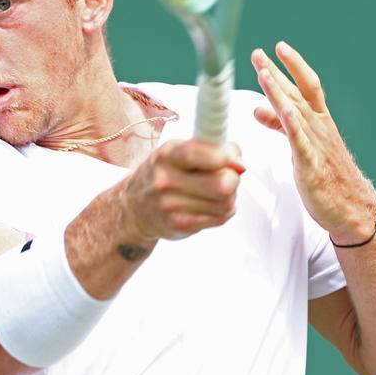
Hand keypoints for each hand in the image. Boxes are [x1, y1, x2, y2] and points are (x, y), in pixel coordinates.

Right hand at [119, 139, 244, 241]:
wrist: (135, 208)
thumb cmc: (165, 174)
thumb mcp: (179, 151)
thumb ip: (211, 149)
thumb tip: (239, 164)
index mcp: (168, 155)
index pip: (202, 154)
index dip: (225, 156)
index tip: (229, 158)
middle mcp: (166, 180)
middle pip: (223, 184)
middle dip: (232, 180)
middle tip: (226, 177)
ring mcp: (171, 206)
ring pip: (226, 203)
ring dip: (229, 198)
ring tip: (214, 193)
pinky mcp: (180, 225)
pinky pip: (220, 218)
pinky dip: (223, 212)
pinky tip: (210, 206)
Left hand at [251, 41, 375, 242]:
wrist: (352, 207)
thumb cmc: (327, 177)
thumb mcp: (300, 145)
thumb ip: (281, 125)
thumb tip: (259, 109)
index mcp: (319, 121)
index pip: (305, 87)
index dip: (292, 66)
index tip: (277, 48)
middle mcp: (319, 127)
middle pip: (296, 93)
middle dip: (277, 72)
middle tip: (259, 53)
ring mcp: (316, 144)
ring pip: (295, 111)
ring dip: (278, 91)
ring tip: (263, 72)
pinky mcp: (310, 164)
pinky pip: (298, 140)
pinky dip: (288, 123)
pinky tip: (279, 109)